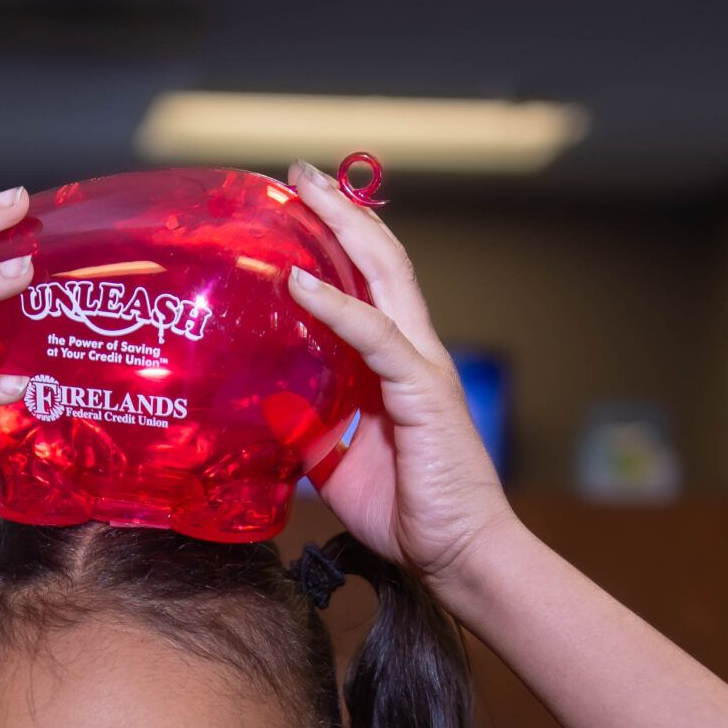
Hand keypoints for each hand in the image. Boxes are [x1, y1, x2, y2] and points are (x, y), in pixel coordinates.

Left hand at [283, 159, 517, 585]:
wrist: (455, 554)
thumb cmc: (408, 512)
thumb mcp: (337, 465)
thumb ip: (312, 429)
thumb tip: (272, 408)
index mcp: (396, 365)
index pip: (369, 285)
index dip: (337, 243)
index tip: (298, 209)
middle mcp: (413, 352)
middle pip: (380, 260)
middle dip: (341, 211)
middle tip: (300, 173)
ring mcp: (421, 366)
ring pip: (385, 277)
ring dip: (344, 230)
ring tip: (307, 192)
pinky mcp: (422, 389)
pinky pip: (374, 336)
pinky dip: (337, 306)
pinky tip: (301, 283)